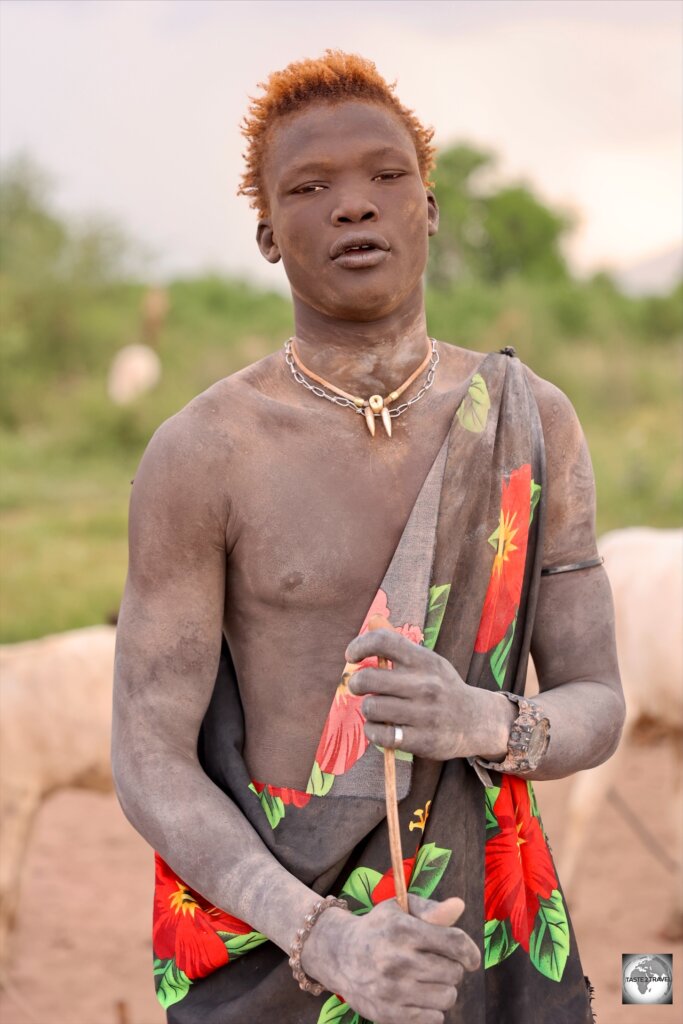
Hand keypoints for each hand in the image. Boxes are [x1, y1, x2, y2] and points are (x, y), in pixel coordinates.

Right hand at [301, 895, 480, 1023]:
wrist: (339, 954)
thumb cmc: (379, 928)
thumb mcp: (400, 909)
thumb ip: (431, 909)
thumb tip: (459, 906)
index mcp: (403, 930)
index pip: (454, 942)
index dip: (470, 952)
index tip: (471, 958)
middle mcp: (397, 960)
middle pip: (453, 973)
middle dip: (452, 968)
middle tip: (436, 963)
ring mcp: (392, 990)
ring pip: (447, 997)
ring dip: (444, 989)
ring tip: (428, 979)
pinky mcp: (389, 1014)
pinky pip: (433, 1018)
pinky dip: (432, 1009)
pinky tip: (419, 995)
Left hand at [345, 627, 506, 760]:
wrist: (477, 721)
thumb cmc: (442, 687)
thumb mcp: (430, 662)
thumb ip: (401, 649)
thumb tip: (367, 629)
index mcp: (424, 660)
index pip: (383, 641)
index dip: (359, 645)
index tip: (351, 656)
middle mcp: (425, 684)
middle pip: (368, 678)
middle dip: (356, 684)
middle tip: (360, 688)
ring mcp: (424, 713)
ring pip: (371, 708)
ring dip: (367, 710)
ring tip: (378, 710)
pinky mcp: (423, 740)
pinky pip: (380, 734)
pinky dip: (373, 732)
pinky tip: (381, 728)